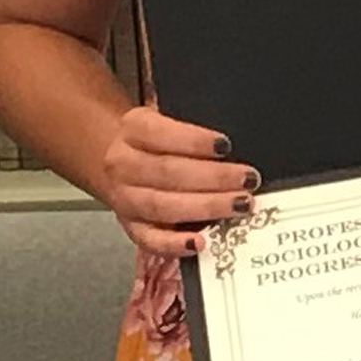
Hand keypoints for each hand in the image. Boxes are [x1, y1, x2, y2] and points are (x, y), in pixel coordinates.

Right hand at [95, 106, 251, 258]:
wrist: (112, 161)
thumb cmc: (150, 140)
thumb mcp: (162, 116)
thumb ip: (189, 127)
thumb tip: (225, 142)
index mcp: (132, 129)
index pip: (162, 135)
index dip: (195, 141)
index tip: (225, 145)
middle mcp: (123, 164)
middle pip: (169, 172)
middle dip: (214, 177)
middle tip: (247, 179)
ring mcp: (124, 198)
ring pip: (164, 206)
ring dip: (206, 207)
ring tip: (239, 205)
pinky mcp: (130, 226)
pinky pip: (150, 240)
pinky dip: (174, 244)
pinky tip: (200, 242)